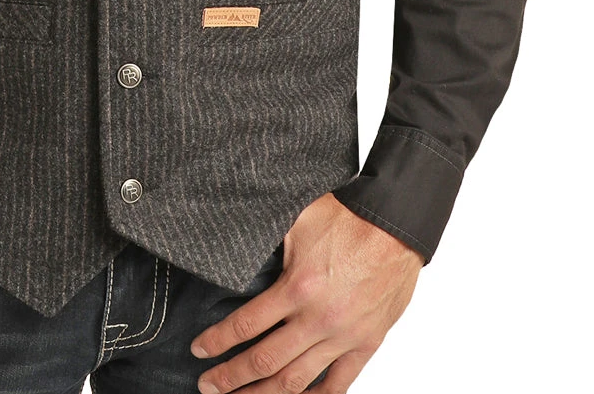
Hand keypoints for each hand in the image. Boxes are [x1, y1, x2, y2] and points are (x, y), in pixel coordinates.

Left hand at [189, 193, 421, 392]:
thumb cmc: (347, 217)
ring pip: (296, 381)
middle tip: (207, 385)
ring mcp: (343, 336)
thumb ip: (267, 240)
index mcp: (297, 287)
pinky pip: (338, 384)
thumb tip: (233, 242)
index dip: (218, 341)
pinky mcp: (366, 344)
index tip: (199, 349)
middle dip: (231, 377)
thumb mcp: (297, 219)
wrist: (394, 225)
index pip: (246, 325)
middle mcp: (318, 319)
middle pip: (264, 361)